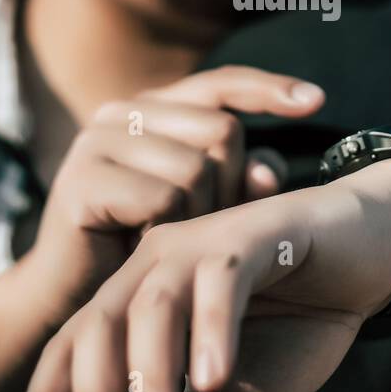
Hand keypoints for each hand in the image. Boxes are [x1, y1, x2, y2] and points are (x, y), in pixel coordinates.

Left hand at [21, 158, 390, 391]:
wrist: (372, 252)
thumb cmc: (297, 320)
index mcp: (137, 296)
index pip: (72, 347)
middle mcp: (155, 261)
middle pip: (96, 327)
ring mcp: (202, 242)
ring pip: (152, 306)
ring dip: (152, 377)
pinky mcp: (254, 233)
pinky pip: (221, 281)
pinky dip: (213, 330)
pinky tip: (216, 375)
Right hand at [22, 66, 325, 324]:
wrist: (71, 308)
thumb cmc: (143, 253)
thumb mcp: (205, 213)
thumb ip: (242, 183)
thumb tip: (267, 171)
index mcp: (151, 109)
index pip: (221, 84)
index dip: (270, 89)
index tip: (319, 100)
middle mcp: (121, 112)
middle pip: (222, 130)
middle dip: (230, 187)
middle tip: (199, 227)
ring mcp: (97, 140)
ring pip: (197, 168)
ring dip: (199, 217)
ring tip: (169, 240)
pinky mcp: (82, 178)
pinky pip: (164, 197)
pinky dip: (168, 231)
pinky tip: (142, 247)